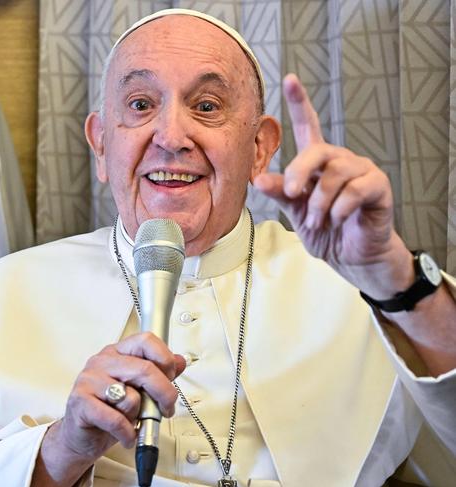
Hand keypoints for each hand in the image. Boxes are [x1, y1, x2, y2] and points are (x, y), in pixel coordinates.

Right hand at [32, 332, 185, 485]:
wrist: (80, 435)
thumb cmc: (109, 410)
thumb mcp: (138, 390)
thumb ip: (159, 374)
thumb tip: (180, 361)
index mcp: (118, 352)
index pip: (146, 341)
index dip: (165, 358)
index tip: (171, 377)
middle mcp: (102, 361)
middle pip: (145, 369)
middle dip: (164, 393)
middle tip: (166, 408)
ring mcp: (89, 380)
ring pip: (131, 397)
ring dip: (138, 416)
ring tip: (131, 421)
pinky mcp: (81, 401)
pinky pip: (116, 419)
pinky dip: (127, 432)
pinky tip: (126, 434)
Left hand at [254, 73, 411, 296]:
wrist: (350, 257)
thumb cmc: (325, 230)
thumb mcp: (295, 212)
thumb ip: (281, 193)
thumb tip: (259, 178)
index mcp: (318, 163)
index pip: (309, 126)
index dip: (300, 103)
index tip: (290, 78)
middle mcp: (340, 161)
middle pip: (319, 150)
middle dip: (300, 172)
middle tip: (293, 194)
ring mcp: (362, 172)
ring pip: (336, 173)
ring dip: (320, 202)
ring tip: (316, 220)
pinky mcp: (378, 188)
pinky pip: (356, 190)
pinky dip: (340, 209)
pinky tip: (337, 220)